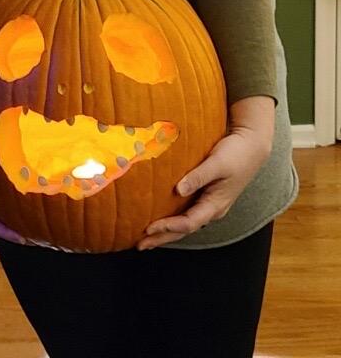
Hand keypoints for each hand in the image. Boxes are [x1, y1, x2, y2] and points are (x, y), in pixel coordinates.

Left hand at [136, 96, 274, 249]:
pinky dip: (173, 219)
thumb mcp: (217, 163)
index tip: (149, 228)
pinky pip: (187, 213)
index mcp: (216, 204)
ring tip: (146, 237)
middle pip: (184, 230)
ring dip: (166, 231)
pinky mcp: (208, 197)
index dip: (168, 227)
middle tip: (140, 245)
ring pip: (185, 224)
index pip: (188, 223)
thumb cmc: (236, 154)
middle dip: (162, 238)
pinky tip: (161, 218)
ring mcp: (210, 205)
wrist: (252, 147)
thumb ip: (198, 176)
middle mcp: (212, 209)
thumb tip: (178, 189)